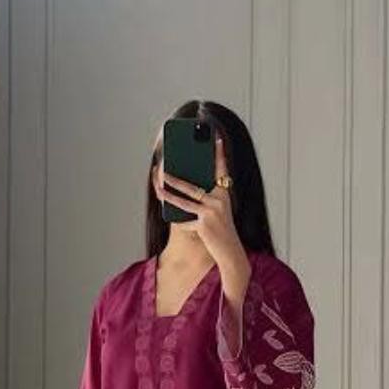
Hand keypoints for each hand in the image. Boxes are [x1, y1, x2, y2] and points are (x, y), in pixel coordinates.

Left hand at [154, 135, 248, 275]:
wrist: (230, 251)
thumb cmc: (221, 229)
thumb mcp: (216, 211)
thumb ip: (203, 200)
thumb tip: (181, 190)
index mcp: (224, 194)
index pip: (222, 170)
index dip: (219, 153)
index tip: (217, 137)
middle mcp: (220, 200)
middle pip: (192, 186)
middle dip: (175, 178)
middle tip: (163, 168)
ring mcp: (212, 212)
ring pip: (184, 201)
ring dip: (168, 194)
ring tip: (157, 187)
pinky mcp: (204, 225)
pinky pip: (186, 221)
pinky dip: (181, 222)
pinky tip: (172, 216)